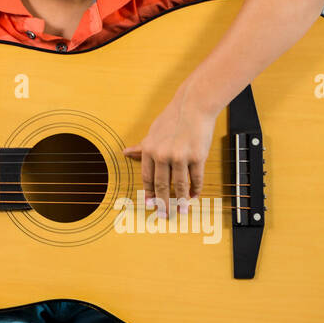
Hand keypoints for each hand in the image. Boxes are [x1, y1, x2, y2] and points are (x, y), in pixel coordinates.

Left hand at [123, 89, 216, 216]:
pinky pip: (195, 179)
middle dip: (163, 203)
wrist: (193, 106)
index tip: (151, 205)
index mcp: (150, 150)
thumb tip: (126, 153)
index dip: (149, 194)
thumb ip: (142, 147)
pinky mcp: (197, 157)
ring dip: (180, 201)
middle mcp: (163, 155)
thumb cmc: (172, 118)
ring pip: (179, 186)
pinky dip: (195, 189)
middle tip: (164, 216)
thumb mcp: (153, 132)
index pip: (147, 178)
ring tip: (181, 211)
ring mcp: (181, 156)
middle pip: (162, 185)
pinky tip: (194, 196)